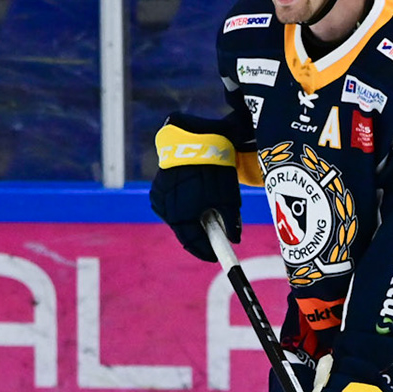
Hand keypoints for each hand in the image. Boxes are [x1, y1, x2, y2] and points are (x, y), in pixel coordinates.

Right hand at [150, 115, 241, 261]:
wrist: (195, 136)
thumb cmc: (214, 167)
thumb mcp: (228, 197)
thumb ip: (230, 221)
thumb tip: (235, 238)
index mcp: (181, 215)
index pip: (192, 243)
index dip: (206, 251)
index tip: (217, 255)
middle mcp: (165, 209)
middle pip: (184, 230)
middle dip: (200, 234)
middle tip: (216, 234)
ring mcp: (159, 197)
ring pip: (177, 217)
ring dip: (191, 219)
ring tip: (208, 213)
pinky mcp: (158, 186)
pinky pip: (171, 204)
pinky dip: (183, 206)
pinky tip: (196, 199)